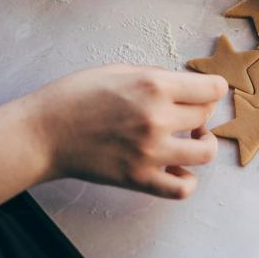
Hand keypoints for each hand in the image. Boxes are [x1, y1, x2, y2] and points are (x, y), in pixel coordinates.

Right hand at [30, 65, 227, 198]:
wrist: (44, 132)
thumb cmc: (76, 96)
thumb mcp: (120, 69)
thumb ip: (156, 76)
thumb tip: (184, 84)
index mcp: (154, 86)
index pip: (213, 89)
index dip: (214, 88)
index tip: (207, 90)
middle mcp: (157, 118)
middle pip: (207, 115)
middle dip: (202, 110)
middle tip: (187, 110)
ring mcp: (150, 152)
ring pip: (205, 152)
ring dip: (203, 142)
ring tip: (191, 137)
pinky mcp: (139, 179)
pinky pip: (182, 188)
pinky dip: (187, 179)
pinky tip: (177, 166)